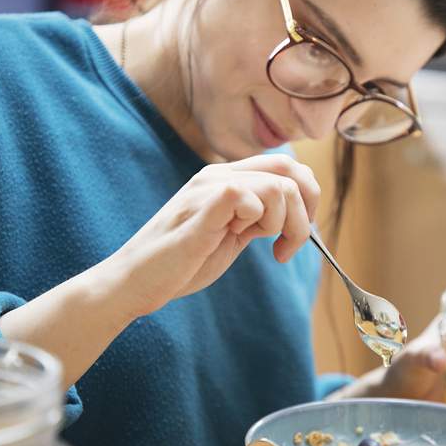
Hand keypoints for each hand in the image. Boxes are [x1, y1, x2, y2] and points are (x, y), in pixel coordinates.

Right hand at [97, 154, 319, 318]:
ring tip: (270, 247)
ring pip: (277, 186)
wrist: (137, 281)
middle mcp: (218, 175)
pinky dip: (259, 222)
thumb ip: (259, 218)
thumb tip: (299, 214)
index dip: (307, 195)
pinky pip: (245, 196)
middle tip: (291, 244)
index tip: (298, 231)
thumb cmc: (184, 261)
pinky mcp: (199, 209)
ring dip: (285, 223)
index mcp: (227, 178)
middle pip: (288, 169)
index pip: (286, 164)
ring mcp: (207, 189)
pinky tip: (245, 241)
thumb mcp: (233, 233)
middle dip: (305, 210)